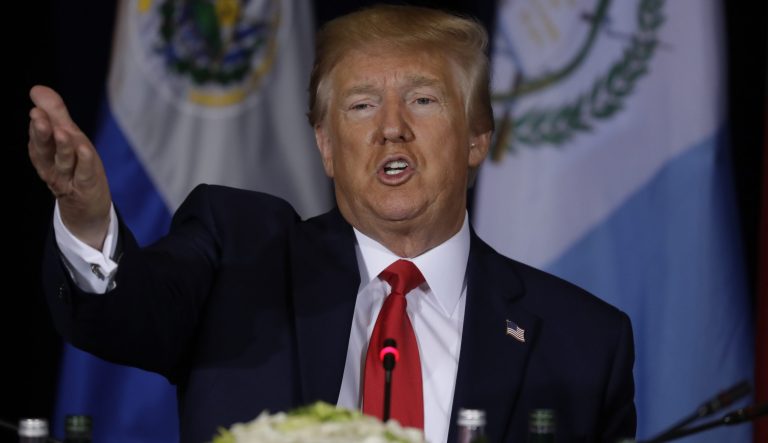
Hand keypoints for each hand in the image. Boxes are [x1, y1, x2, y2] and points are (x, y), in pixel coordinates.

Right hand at [28, 85, 112, 249]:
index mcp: (45, 154)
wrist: (87, 208)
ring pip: (63, 162)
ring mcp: (69, 179)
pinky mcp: (86, 188)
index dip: (37, 126)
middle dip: (41, 134)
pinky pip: (84, 174)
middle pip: (44, 151)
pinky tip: (85, 150)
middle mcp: (53, 167)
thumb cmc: (76, 168)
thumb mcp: (67, 139)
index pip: (38, 139)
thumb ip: (55, 115)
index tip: (36, 110)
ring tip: (63, 132)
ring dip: (63, 147)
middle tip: (38, 117)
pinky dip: (84, 163)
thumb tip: (37, 89)